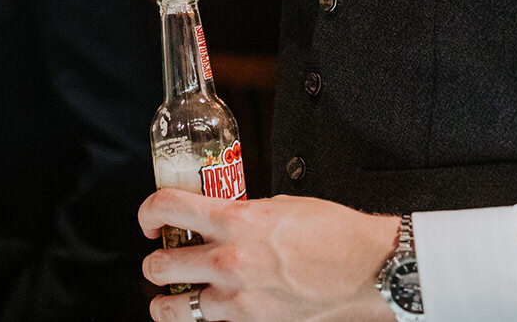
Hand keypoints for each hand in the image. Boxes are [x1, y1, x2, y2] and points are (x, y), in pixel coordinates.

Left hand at [139, 189, 395, 321]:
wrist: (369, 269)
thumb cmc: (332, 232)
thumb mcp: (279, 206)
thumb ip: (241, 214)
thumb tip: (217, 220)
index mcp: (236, 219)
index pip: (167, 207)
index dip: (147, 213)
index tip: (150, 221)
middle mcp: (230, 260)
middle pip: (158, 266)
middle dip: (153, 263)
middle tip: (160, 259)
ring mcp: (240, 299)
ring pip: (172, 309)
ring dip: (166, 301)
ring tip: (171, 297)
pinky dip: (204, 319)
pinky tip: (209, 311)